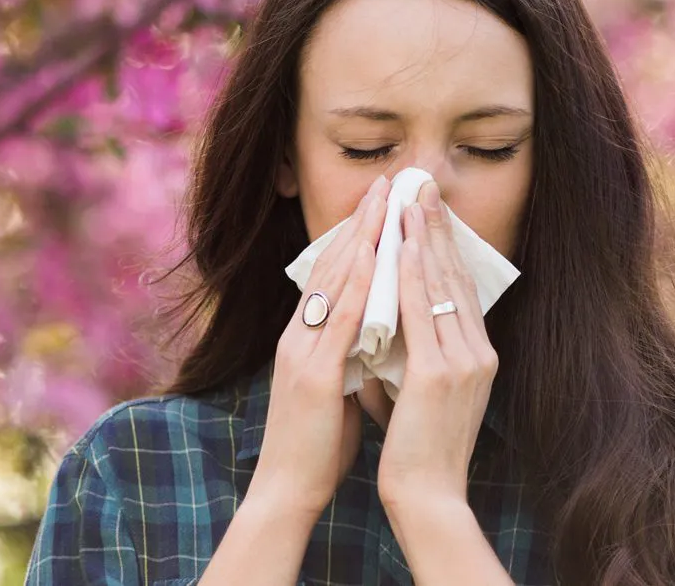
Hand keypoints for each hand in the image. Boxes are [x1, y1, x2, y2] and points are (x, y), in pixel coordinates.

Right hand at [253, 175, 389, 517]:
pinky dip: (357, 285)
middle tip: (386, 183)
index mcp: (304, 339)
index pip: (331, 275)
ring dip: (360, 239)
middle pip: (329, 266)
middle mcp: (297, 336)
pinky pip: (338, 320)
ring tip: (383, 202)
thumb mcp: (335, 389)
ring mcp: (301, 352)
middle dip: (360, 222)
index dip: (356, 237)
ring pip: (332, 282)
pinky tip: (374, 259)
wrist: (288, 491)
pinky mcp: (312, 375)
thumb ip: (349, 357)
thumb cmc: (316, 446)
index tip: (381, 204)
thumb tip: (376, 337)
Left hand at [377, 181, 497, 508]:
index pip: (458, 288)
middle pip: (454, 275)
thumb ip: (415, 355)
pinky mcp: (442, 374)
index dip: (442, 246)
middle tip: (421, 184)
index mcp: (477, 356)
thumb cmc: (419, 449)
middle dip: (435, 227)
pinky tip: (400, 244)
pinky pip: (423, 311)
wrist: (429, 495)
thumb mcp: (423, 391)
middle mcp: (479, 352)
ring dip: (422, 237)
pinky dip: (410, 273)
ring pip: (439, 284)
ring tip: (410, 197)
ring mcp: (464, 361)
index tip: (426, 209)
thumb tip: (390, 326)